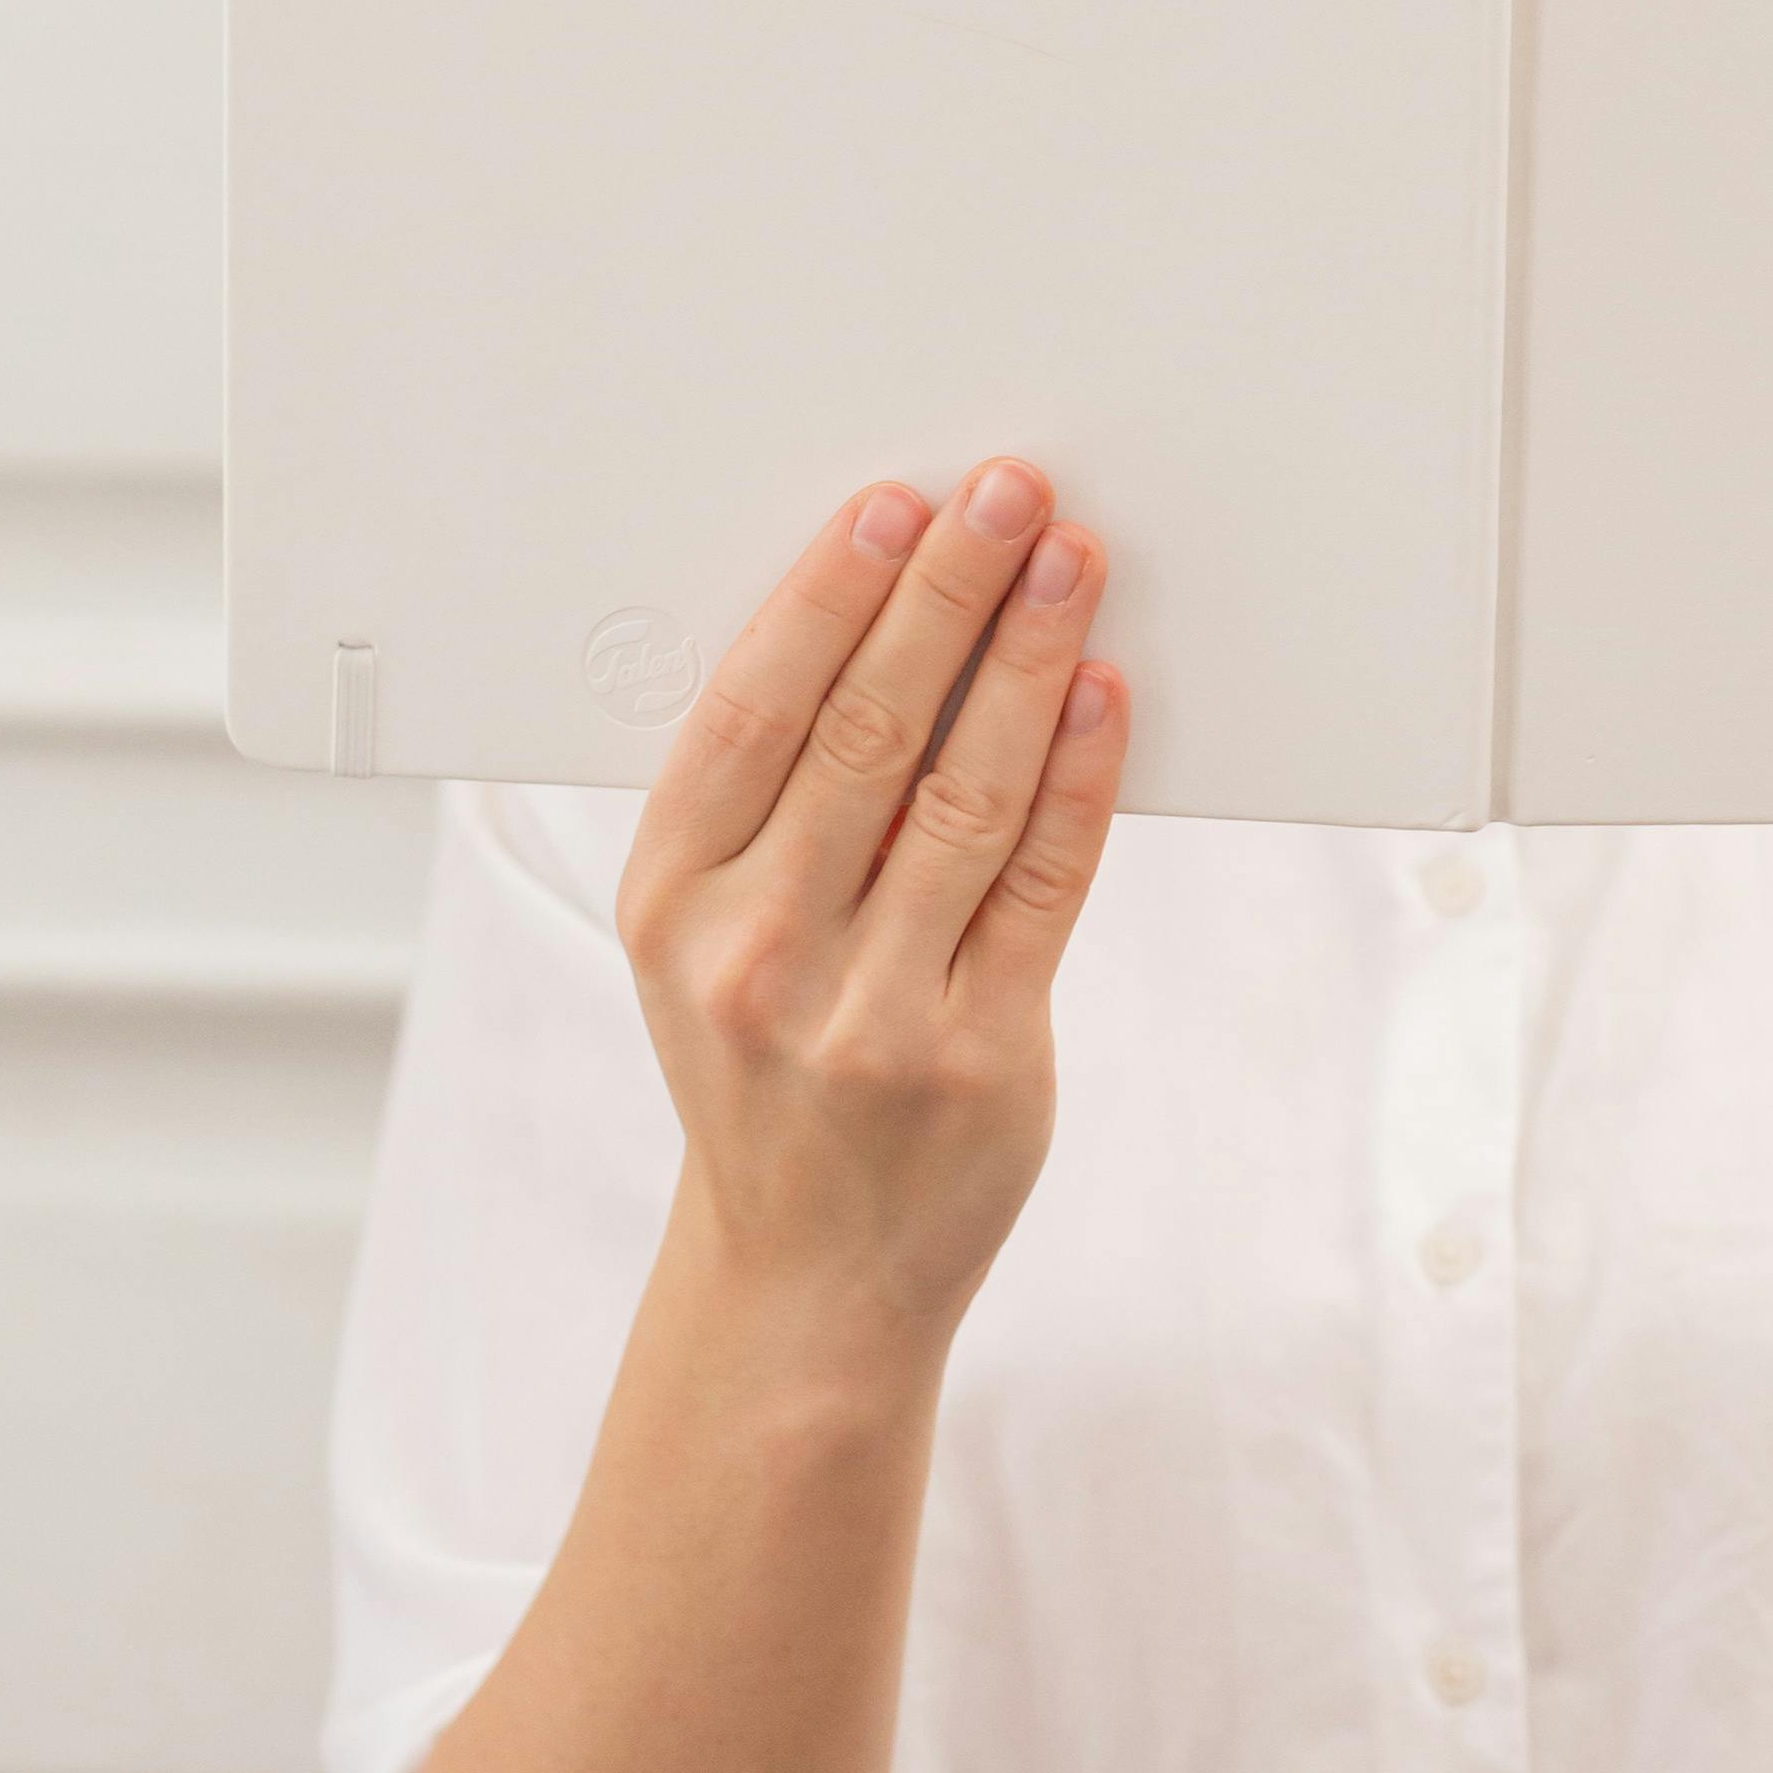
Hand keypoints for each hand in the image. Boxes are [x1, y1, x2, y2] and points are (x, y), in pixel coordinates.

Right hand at [615, 461, 1127, 1353]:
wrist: (802, 1278)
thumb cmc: (763, 1072)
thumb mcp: (704, 942)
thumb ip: (765, 808)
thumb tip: (880, 624)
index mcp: (671, 900)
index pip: (753, 712)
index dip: (827, 596)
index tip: (891, 506)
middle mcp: (755, 952)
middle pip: (864, 732)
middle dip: (946, 594)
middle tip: (1006, 494)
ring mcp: (867, 1012)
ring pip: (963, 794)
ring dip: (1028, 661)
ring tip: (1071, 564)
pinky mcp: (978, 1055)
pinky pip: (1042, 887)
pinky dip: (1077, 780)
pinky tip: (1101, 699)